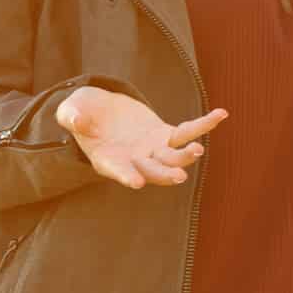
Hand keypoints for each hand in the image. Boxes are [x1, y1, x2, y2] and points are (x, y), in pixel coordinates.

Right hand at [56, 86, 227, 189]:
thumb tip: (76, 120)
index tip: (137, 182)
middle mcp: (134, 160)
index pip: (119, 171)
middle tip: (178, 177)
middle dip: (164, 174)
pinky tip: (221, 114)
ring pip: (173, 156)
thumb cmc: (81, 113)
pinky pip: (188, 131)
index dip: (127, 176)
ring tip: (198, 149)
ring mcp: (152, 149)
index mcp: (108, 160)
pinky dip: (204, 124)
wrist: (99, 110)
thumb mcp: (71, 111)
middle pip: (152, 170)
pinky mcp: (166, 134)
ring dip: (186, 156)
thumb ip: (72, 116)